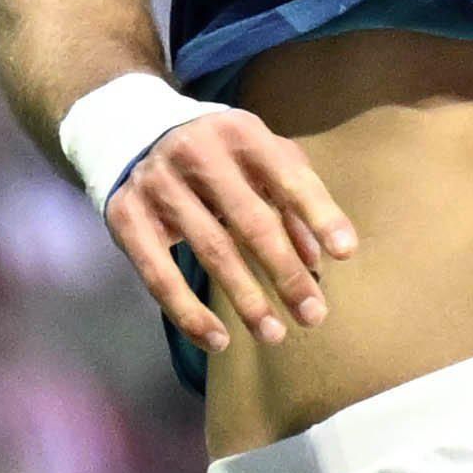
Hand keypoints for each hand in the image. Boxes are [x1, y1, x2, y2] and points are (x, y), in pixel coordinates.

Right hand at [98, 104, 353, 350]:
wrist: (133, 135)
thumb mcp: (259, 160)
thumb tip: (320, 259)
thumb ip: (292, 200)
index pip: (288, 178)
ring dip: (247, 299)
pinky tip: (218, 339)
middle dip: (286, 272)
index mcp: (241, 133)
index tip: (345, 253)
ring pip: (211, 250)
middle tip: (313, 315)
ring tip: (274, 334)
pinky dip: (190, 313)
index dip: (319, 214)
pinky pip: (159, 275)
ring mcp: (158, 184)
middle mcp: (197, 153)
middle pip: (251, 222)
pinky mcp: (126, 217)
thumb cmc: (218, 155)